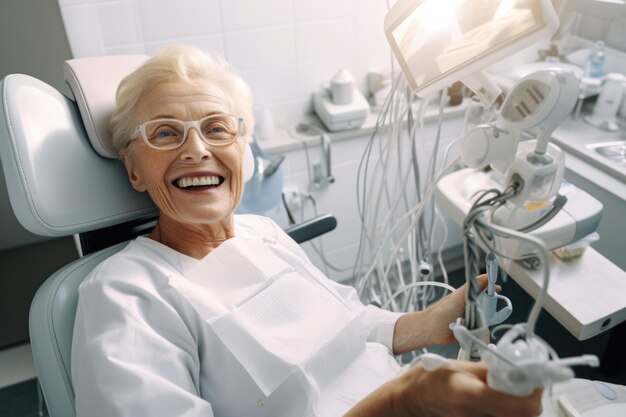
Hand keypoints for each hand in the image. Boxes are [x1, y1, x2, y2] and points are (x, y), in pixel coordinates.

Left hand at [393, 275, 497, 352]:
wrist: (431, 331)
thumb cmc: (441, 312)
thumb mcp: (459, 297)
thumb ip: (472, 287)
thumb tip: (486, 276)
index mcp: (468, 297)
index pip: (484, 291)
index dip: (492, 291)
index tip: (499, 291)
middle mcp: (471, 307)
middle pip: (489, 308)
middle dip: (491, 314)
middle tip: (484, 316)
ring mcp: (471, 320)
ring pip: (486, 322)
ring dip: (484, 327)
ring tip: (475, 328)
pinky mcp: (470, 332)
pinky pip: (481, 333)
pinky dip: (481, 336)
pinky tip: (477, 337)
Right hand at [400, 360, 542, 416]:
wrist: (413, 400)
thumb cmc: (431, 379)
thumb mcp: (460, 365)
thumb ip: (492, 369)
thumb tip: (520, 368)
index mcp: (471, 396)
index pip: (520, 405)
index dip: (534, 391)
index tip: (534, 377)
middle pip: (524, 415)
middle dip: (530, 397)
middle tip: (523, 381)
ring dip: (520, 404)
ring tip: (508, 389)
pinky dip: (509, 410)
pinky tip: (500, 399)